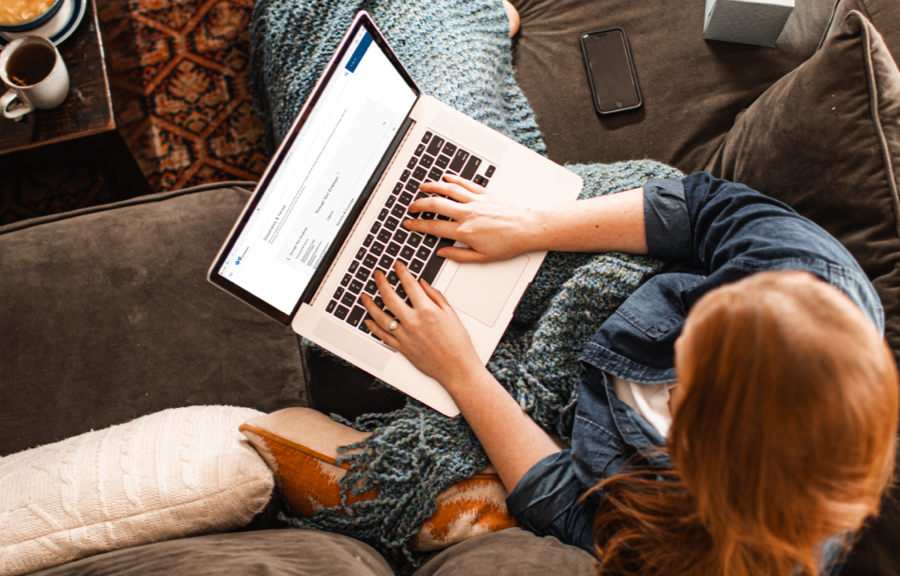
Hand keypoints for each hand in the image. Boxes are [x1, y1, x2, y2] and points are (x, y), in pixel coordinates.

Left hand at [361, 261, 481, 388]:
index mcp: (427, 310)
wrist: (457, 369)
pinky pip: (382, 336)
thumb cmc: (458, 344)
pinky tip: (368, 320)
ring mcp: (405, 336)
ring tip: (365, 296)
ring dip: (370, 304)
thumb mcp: (451, 314)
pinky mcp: (402, 348)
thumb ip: (435, 296)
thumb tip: (423, 284)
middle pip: (390, 297)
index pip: (410, 284)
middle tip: (377, 275)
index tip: (397, 266)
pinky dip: (373, 327)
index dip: (402, 272)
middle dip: (381, 282)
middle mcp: (413, 322)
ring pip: (380, 316)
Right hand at [404, 174, 540, 262]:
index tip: (409, 224)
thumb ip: (459, 255)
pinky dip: (454, 179)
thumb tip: (443, 253)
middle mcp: (468, 214)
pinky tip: (446, 177)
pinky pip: (465, 183)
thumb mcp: (483, 258)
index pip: (434, 226)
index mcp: (465, 232)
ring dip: (433, 187)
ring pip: (448, 189)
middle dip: (419, 204)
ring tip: (423, 187)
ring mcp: (476, 201)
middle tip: (411, 206)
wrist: (530, 227)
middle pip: (436, 205)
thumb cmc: (511, 243)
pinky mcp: (486, 193)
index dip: (417, 225)